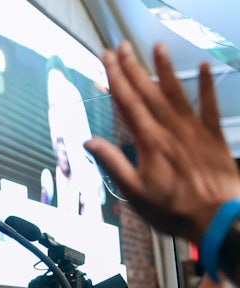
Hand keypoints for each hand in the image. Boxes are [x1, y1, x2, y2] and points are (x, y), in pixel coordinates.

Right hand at [84, 42, 239, 244]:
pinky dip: (207, 86)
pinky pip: (209, 106)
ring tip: (156, 47)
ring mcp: (194, 130)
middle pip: (148, 92)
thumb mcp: (134, 193)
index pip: (128, 103)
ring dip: (164, 69)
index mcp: (149, 142)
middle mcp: (171, 129)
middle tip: (121, 47)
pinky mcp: (213, 136)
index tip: (106, 59)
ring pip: (176, 93)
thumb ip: (113, 163)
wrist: (219, 218)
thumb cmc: (173, 209)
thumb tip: (89, 142)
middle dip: (132, 68)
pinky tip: (206, 67)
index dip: (115, 79)